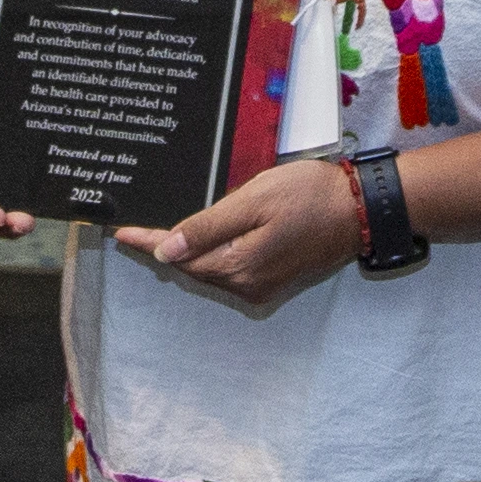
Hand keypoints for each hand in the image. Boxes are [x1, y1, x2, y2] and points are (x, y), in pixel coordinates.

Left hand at [112, 158, 363, 305]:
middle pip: (193, 267)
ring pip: (211, 270)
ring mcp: (262, 286)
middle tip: (135, 229)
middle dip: (164, 249)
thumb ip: (208, 227)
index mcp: (238, 267)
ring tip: (161, 231)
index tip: (119, 234)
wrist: (361, 209)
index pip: (179, 256)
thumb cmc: (310, 195)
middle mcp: (246, 286)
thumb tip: (167, 252)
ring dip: (188, 252)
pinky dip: (212, 255)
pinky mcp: (274, 280)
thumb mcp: (254, 200)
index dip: (148, 243)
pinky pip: (230, 270)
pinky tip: (203, 239)